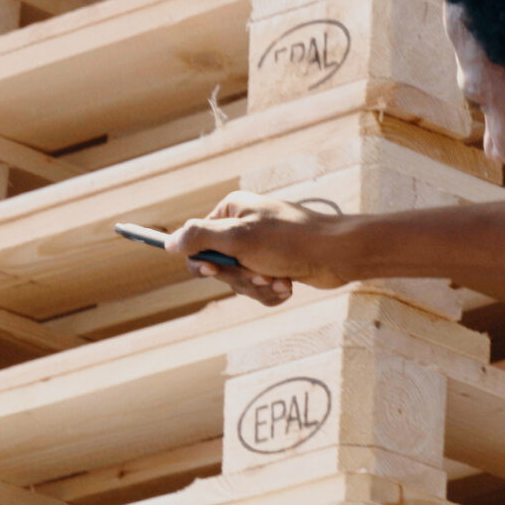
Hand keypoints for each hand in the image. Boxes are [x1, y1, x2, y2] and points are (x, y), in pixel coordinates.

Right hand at [162, 191, 357, 304]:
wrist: (337, 254)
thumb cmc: (288, 240)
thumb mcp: (238, 238)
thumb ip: (199, 239)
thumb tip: (167, 243)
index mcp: (230, 212)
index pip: (197, 242)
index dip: (203, 263)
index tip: (211, 271)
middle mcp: (243, 228)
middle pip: (218, 268)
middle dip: (239, 278)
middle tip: (259, 273)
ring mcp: (261, 248)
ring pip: (240, 282)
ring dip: (258, 287)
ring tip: (279, 279)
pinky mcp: (276, 267)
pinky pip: (260, 290)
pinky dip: (273, 292)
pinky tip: (289, 284)